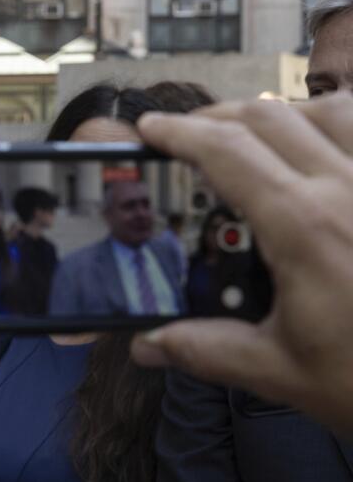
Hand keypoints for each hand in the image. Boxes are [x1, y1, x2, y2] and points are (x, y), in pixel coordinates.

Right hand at [132, 93, 352, 434]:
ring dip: (285, 112)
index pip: (227, 154)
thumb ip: (207, 349)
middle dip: (219, 116)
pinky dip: (346, 123)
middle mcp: (349, 190)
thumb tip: (149, 345)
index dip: (181, 134)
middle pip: (271, 118)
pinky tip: (331, 142)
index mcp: (305, 229)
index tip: (152, 129)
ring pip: (334, 109)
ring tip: (259, 132)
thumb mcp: (281, 372)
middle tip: (190, 132)